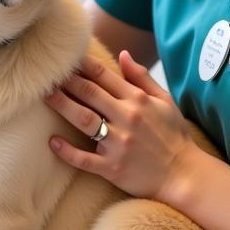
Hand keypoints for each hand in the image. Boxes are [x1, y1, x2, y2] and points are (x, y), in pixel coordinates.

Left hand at [44, 51, 196, 200]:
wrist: (184, 175)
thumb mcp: (165, 101)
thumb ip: (142, 77)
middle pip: (89, 94)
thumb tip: (123, 54)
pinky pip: (84, 159)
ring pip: (83, 120)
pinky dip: (67, 151)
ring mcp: (118, 144)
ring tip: (45, 96)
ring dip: (62, 106)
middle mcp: (126, 118)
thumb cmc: (174, 136)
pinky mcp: (112, 168)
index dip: (82, 65)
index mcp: (138, 100)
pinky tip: (53, 142)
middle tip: (47, 74)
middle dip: (66, 82)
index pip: (103, 76)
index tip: (65, 58)